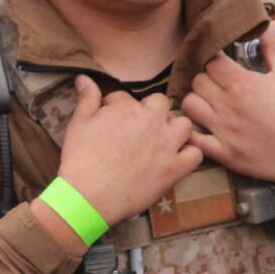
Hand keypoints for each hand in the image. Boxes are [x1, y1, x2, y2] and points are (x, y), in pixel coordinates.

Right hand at [54, 75, 203, 226]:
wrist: (88, 196)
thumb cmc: (80, 159)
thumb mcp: (78, 123)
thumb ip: (87, 98)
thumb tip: (84, 77)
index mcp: (127, 108)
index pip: (126, 97)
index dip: (116, 108)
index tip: (110, 122)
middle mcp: (152, 121)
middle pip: (161, 103)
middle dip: (151, 112)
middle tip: (137, 129)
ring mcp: (166, 145)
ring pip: (184, 124)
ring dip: (174, 129)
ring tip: (160, 141)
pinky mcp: (175, 169)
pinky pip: (196, 154)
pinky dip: (188, 155)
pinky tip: (175, 159)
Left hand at [182, 21, 274, 189]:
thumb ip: (273, 49)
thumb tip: (269, 25)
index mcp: (244, 83)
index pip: (211, 62)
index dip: (215, 62)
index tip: (222, 66)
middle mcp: (229, 105)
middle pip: (197, 81)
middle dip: (204, 80)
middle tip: (216, 85)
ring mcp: (225, 130)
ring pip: (189, 106)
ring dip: (196, 103)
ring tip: (208, 105)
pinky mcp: (225, 154)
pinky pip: (194, 140)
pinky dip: (192, 134)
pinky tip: (202, 130)